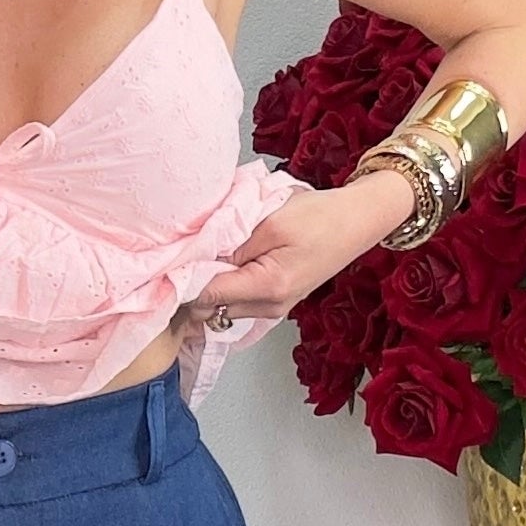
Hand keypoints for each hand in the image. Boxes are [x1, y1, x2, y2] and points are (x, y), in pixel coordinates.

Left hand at [179, 165, 420, 329]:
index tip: (168, 260)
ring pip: (221, 307)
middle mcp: (269, 307)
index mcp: (267, 287)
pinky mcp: (276, 302)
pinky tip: (225, 263)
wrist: (358, 221)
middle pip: (209, 308)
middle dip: (192, 284)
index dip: (182, 279)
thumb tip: (196, 258)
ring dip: (208, 284)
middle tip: (184, 254)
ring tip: (206, 255)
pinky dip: (225, 285)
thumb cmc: (320, 216)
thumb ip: (232, 243)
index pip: (205, 295)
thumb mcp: (270, 222)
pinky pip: (238, 301)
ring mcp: (274, 308)